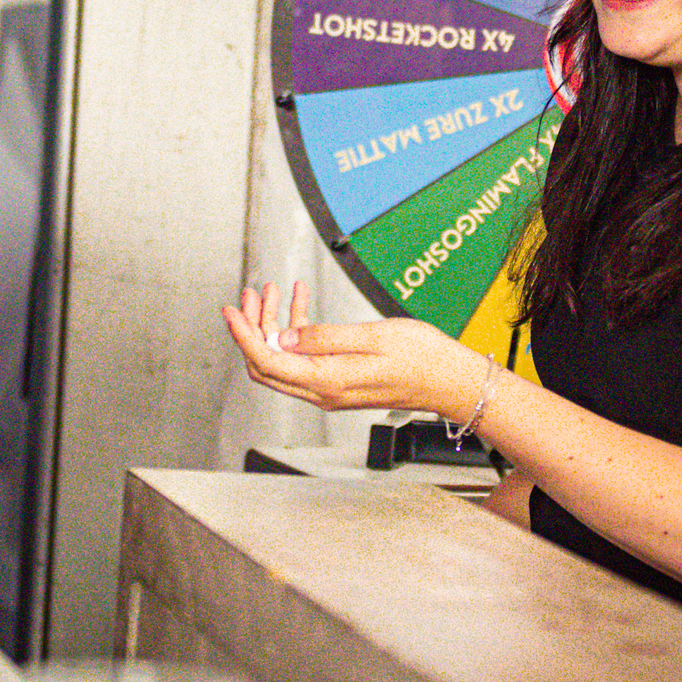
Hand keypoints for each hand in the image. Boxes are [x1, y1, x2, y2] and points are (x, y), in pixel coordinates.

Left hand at [222, 282, 482, 414]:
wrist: (450, 380)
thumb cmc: (421, 358)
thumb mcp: (371, 337)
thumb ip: (323, 338)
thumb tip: (283, 338)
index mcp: (327, 381)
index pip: (267, 361)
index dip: (243, 335)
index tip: (231, 310)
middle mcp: (323, 391)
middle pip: (268, 362)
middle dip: (252, 326)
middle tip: (250, 294)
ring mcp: (330, 388)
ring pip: (284, 359)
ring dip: (273, 324)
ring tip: (274, 290)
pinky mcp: (339, 381)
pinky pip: (304, 357)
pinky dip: (297, 328)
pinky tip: (302, 299)